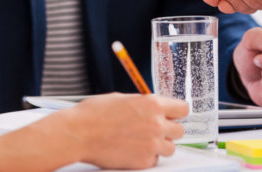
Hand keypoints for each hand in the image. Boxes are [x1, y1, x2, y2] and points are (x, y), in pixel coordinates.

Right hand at [70, 93, 187, 168]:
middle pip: (179, 130)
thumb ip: (144, 105)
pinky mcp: (143, 161)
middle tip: (155, 130)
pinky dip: (147, 158)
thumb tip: (153, 108)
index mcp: (153, 104)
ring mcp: (151, 144)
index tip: (171, 115)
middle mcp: (156, 124)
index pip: (183, 109)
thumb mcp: (124, 99)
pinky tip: (134, 151)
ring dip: (160, 145)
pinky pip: (155, 161)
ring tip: (144, 142)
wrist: (79, 134)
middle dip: (169, 130)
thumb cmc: (96, 113)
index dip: (176, 112)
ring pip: (170, 148)